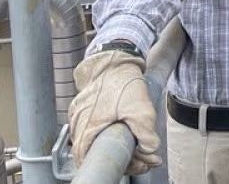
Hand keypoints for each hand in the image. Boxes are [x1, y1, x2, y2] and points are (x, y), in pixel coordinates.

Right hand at [69, 50, 161, 174]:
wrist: (113, 61)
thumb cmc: (122, 82)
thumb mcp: (140, 109)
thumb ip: (145, 133)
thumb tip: (150, 150)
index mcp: (86, 131)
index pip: (94, 161)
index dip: (121, 166)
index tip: (142, 165)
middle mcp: (79, 128)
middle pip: (99, 155)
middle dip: (128, 159)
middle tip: (149, 159)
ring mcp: (80, 120)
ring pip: (100, 143)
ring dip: (124, 149)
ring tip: (145, 149)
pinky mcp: (86, 113)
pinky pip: (98, 131)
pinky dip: (114, 136)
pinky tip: (133, 136)